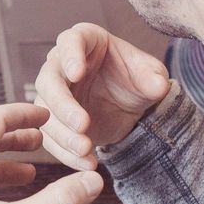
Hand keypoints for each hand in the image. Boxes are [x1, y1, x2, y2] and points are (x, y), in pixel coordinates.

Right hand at [32, 23, 172, 170]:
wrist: (130, 107)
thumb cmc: (137, 79)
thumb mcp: (151, 75)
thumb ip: (154, 78)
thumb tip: (158, 86)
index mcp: (84, 41)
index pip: (70, 40)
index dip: (70, 55)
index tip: (78, 73)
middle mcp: (61, 65)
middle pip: (49, 80)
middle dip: (63, 105)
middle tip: (82, 124)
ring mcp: (53, 94)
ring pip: (45, 113)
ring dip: (63, 134)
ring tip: (86, 150)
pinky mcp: (52, 120)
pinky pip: (50, 137)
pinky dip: (65, 152)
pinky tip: (85, 162)